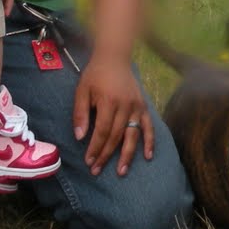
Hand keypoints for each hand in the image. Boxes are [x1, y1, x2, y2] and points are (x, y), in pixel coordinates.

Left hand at [72, 57, 153, 176]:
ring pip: (132, 135)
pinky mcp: (143, 106)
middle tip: (97, 170)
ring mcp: (137, 107)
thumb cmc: (95, 75)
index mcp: (108, 102)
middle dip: (106, 155)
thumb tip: (79, 137)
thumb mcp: (82, 91)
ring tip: (121, 171)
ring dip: (127, 155)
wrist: (115, 58)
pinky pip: (148, 126)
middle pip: (115, 136)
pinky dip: (149, 141)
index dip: (95, 148)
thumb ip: (80, 114)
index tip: (89, 161)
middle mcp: (125, 106)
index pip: (102, 131)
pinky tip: (148, 156)